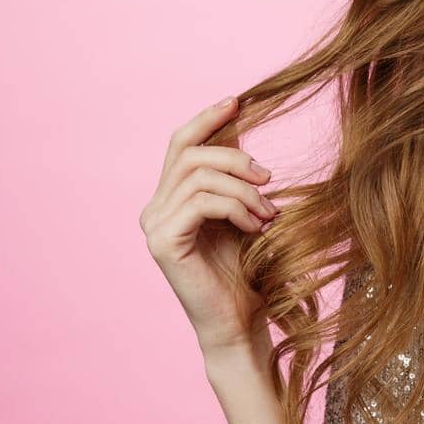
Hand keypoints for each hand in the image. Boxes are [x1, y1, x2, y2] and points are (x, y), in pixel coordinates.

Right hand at [139, 96, 278, 354]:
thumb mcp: (246, 209)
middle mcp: (154, 208)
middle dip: (235, 156)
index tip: (240, 101)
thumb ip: (235, 173)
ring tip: (268, 214)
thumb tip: (241, 120)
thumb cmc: (248, 269)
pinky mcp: (163, 243)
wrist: (240, 321)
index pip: (181, 143)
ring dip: (244, 190)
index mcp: (170, 197)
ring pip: (199, 176)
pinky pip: (200, 202)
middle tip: (269, 180)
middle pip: (189, 153)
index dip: (208, 118)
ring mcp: (154, 226)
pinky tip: (256, 226)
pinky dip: (236, 207)